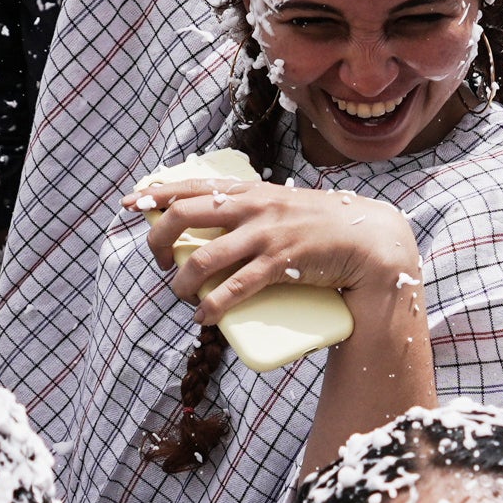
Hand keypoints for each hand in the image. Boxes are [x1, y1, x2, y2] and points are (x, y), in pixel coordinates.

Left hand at [136, 173, 426, 324]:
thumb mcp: (283, 207)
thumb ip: (253, 212)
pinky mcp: (281, 263)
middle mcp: (253, 208)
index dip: (156, 192)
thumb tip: (215, 228)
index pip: (191, 185)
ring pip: (204, 259)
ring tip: (182, 295)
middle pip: (184, 214)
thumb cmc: (325, 227)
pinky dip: (213, 306)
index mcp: (250, 192)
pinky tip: (204, 317)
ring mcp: (266, 235)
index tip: (131, 201)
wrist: (370, 241)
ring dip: (183, 283)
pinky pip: (235, 288)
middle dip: (158, 239)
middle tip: (159, 261)